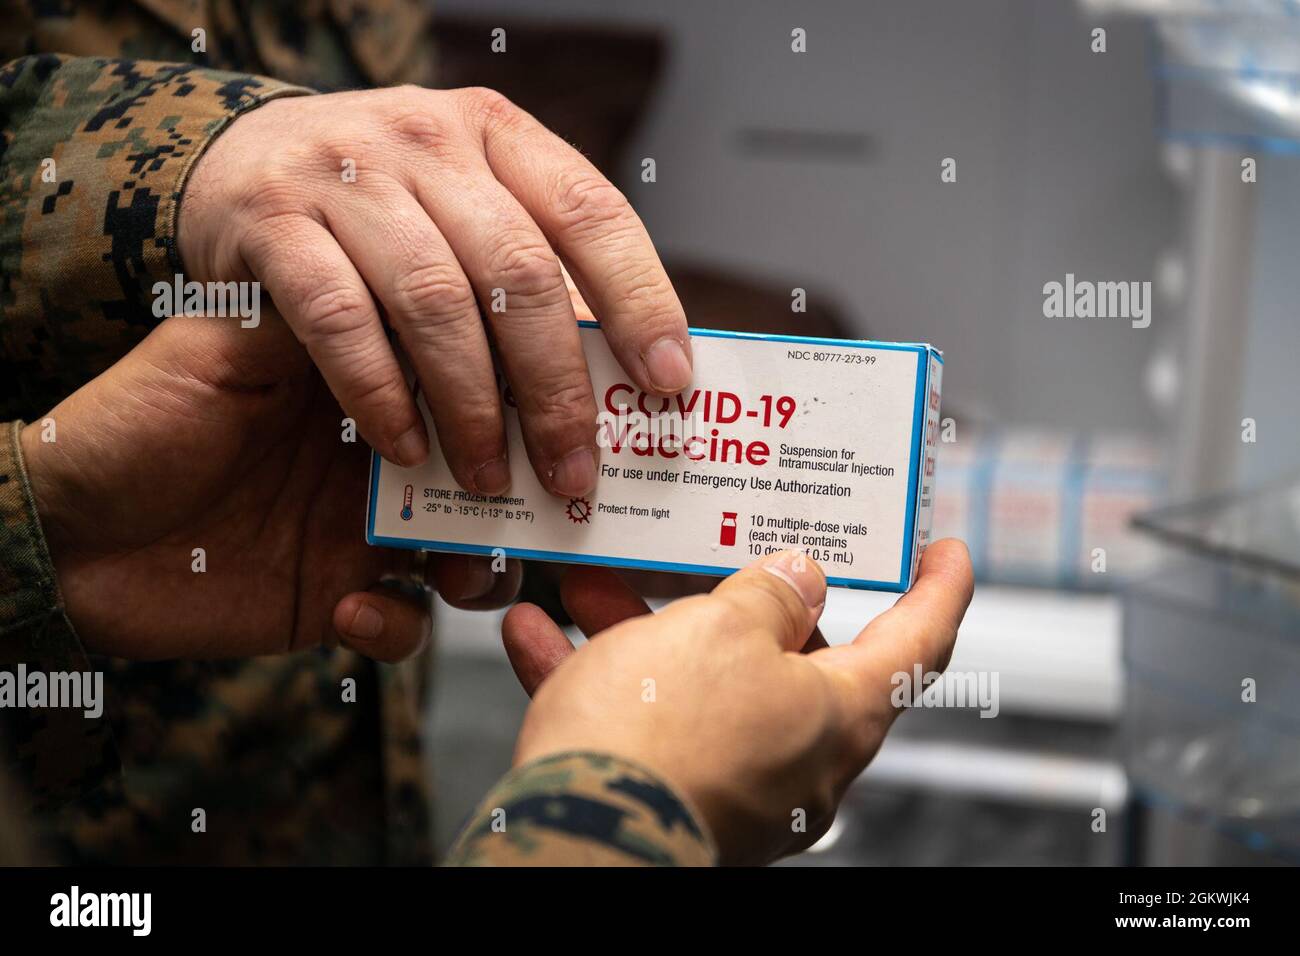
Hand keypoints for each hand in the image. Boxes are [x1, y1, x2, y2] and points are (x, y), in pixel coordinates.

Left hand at [21, 312, 520, 660]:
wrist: (61, 530)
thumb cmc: (134, 421)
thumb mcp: (224, 351)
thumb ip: (321, 319)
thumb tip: (422, 275)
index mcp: (364, 385)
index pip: (465, 379)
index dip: (516, 388)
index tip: (552, 398)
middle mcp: (380, 458)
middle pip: (490, 470)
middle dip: (526, 485)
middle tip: (543, 495)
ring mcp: (364, 532)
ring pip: (471, 555)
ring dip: (484, 566)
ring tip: (461, 569)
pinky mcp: (339, 597)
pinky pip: (405, 626)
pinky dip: (395, 624)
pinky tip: (350, 607)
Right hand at [178, 86, 691, 497]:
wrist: (240, 159)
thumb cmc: (385, 205)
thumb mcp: (467, 208)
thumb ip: (528, 274)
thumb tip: (613, 386)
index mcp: (497, 134)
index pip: (591, 214)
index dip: (641, 302)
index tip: (669, 383)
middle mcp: (427, 138)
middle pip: (518, 271)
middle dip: (555, 387)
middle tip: (572, 471)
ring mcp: (345, 171)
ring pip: (435, 301)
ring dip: (472, 407)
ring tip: (491, 477)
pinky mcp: (272, 218)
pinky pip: (341, 320)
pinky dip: (381, 396)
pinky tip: (407, 449)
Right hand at [501, 541, 972, 864]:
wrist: (576, 834)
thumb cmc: (662, 736)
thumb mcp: (723, 628)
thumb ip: (767, 594)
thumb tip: (796, 579)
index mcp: (838, 714)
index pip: (917, 644)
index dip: (939, 590)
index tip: (947, 553)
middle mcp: (797, 758)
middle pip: (791, 659)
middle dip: (740, 599)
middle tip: (724, 550)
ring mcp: (734, 785)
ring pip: (701, 685)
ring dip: (648, 630)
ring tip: (599, 585)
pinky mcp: (670, 798)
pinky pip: (642, 723)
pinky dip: (599, 679)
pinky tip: (540, 636)